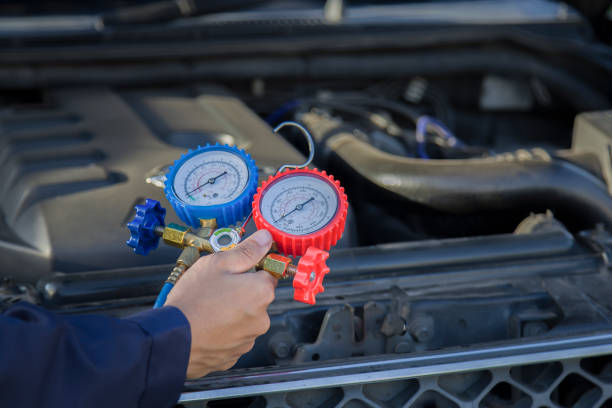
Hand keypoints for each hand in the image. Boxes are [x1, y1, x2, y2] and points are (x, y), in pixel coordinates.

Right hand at [165, 229, 275, 378]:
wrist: (172, 339)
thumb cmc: (193, 301)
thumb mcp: (218, 264)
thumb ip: (246, 250)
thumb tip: (265, 239)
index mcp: (261, 292)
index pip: (268, 273)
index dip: (250, 268)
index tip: (235, 270)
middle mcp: (261, 318)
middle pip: (257, 296)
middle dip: (240, 290)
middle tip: (216, 288)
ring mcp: (248, 338)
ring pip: (245, 317)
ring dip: (232, 311)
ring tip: (207, 307)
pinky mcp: (235, 354)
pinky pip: (233, 335)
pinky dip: (223, 329)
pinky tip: (206, 323)